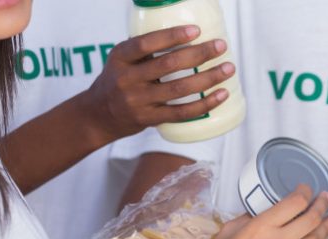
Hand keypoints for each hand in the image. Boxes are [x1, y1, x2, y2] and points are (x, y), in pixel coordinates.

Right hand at [81, 25, 234, 140]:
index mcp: (120, 57)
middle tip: (221, 46)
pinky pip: (182, 112)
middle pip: (168, 65)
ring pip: (179, 89)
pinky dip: (205, 103)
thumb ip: (146, 49)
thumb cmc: (119, 80)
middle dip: (199, 54)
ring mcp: (139, 101)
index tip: (196, 30)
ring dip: (208, 78)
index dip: (172, 36)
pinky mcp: (150, 119)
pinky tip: (222, 94)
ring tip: (228, 68)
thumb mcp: (122, 59)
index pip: (146, 43)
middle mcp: (127, 79)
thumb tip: (188, 33)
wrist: (99, 115)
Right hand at [187, 186, 327, 238]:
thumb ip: (249, 218)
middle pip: (311, 219)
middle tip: (326, 198)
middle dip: (322, 205)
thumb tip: (265, 211)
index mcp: (261, 227)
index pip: (294, 203)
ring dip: (326, 227)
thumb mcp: (227, 232)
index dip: (304, 192)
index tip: (306, 189)